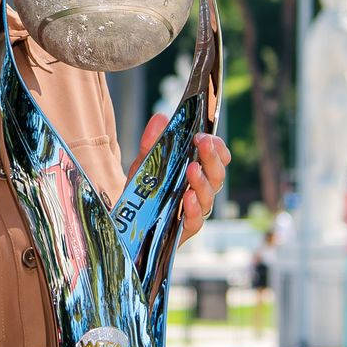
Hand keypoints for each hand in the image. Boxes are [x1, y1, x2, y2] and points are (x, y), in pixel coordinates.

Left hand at [128, 115, 230, 243]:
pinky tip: (188, 198)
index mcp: (197, 171)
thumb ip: (152, 142)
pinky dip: (194, 209)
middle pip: (217, 175)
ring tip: (193, 169)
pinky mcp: (184, 229)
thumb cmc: (144, 189)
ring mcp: (195, 210)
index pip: (219, 158)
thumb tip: (160, 117)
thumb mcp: (145, 163)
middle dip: (212, 158)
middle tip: (203, 143)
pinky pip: (195, 221)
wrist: (127, 219)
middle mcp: (201, 190)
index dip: (217, 147)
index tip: (205, 136)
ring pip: (209, 197)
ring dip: (202, 182)